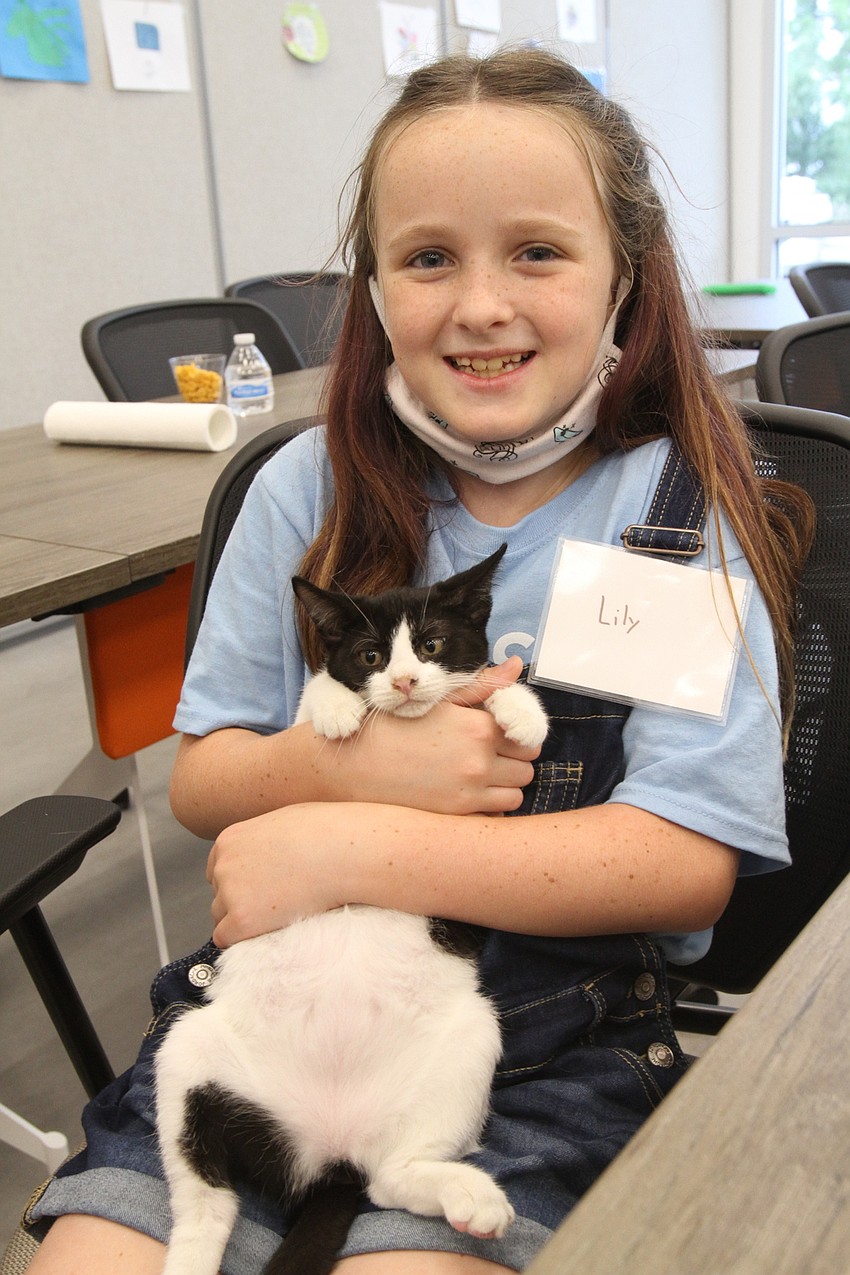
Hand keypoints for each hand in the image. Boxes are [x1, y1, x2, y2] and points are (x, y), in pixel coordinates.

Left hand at [207, 804, 338, 946]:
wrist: (342, 853)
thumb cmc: (325, 833)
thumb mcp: (282, 822)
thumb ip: (262, 840)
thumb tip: (267, 855)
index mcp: (229, 840)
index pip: (217, 869)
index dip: (240, 880)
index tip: (261, 886)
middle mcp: (222, 865)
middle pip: (219, 893)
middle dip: (241, 899)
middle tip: (273, 902)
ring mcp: (230, 893)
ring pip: (221, 916)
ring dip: (243, 918)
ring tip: (276, 915)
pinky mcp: (241, 920)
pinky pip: (225, 938)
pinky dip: (241, 938)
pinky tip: (265, 931)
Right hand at [317, 657, 539, 814]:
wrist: (354, 764)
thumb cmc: (395, 727)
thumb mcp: (439, 700)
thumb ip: (482, 686)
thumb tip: (516, 664)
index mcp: (479, 728)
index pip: (528, 739)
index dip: (517, 739)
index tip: (502, 738)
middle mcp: (479, 762)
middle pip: (526, 769)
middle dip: (514, 763)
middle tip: (492, 758)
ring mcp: (469, 792)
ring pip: (515, 796)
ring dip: (504, 787)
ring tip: (479, 777)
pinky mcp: (455, 816)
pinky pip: (494, 816)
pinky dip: (489, 807)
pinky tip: (468, 795)